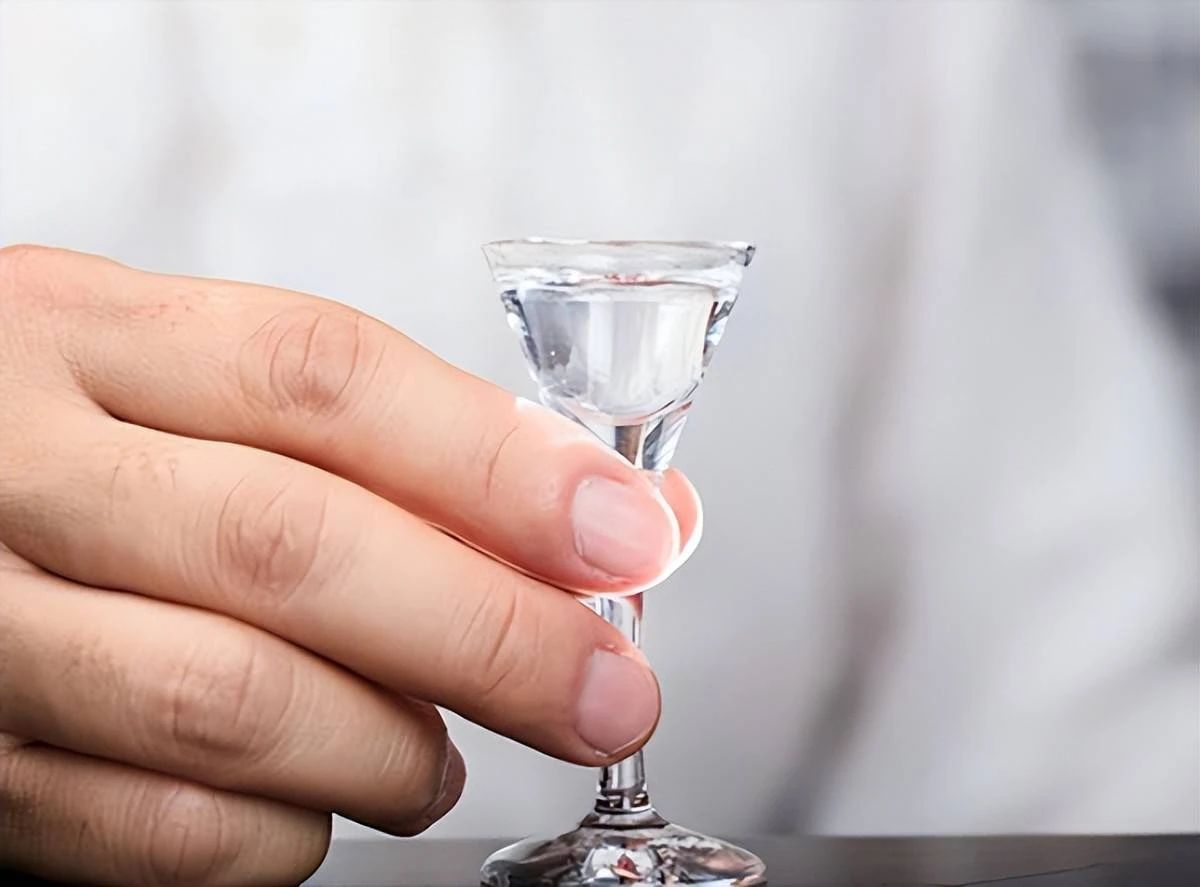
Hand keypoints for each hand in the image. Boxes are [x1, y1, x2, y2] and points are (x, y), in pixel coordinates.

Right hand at [0, 246, 699, 884]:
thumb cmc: (84, 451)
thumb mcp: (195, 392)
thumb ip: (398, 445)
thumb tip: (620, 518)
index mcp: (84, 333)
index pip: (324, 377)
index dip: (497, 466)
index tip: (626, 535)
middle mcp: (10, 463)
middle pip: (292, 544)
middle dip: (490, 633)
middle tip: (606, 691)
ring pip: (228, 699)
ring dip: (390, 748)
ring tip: (444, 757)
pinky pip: (161, 828)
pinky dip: (285, 832)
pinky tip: (321, 801)